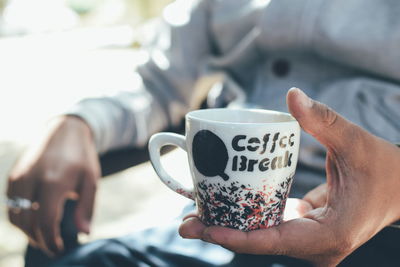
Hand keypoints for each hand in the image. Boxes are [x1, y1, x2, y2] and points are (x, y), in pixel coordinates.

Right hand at [7, 116, 99, 255]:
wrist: (65, 130)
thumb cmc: (82, 157)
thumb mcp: (91, 180)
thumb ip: (86, 208)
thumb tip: (84, 232)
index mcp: (54, 182)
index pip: (45, 222)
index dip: (51, 241)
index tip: (59, 250)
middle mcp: (31, 180)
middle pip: (28, 223)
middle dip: (39, 240)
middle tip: (53, 248)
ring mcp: (19, 177)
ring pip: (15, 216)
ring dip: (27, 232)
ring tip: (44, 237)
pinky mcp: (14, 175)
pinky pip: (10, 204)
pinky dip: (20, 218)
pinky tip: (35, 221)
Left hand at [179, 88, 399, 265]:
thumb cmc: (383, 170)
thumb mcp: (356, 143)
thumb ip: (324, 120)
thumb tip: (293, 95)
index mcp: (329, 235)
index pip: (274, 241)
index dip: (237, 236)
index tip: (205, 228)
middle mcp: (316, 248)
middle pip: (260, 242)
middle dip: (222, 233)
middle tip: (186, 222)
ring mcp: (309, 243)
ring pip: (262, 238)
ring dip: (230, 227)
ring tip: (195, 216)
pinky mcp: (305, 232)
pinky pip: (270, 228)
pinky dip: (246, 219)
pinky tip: (224, 207)